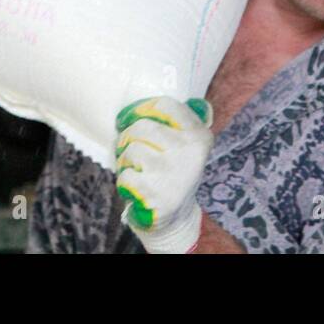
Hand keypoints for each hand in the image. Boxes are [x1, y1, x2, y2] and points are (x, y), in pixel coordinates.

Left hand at [114, 95, 213, 253]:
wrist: (175, 220)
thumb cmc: (172, 173)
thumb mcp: (186, 147)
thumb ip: (179, 122)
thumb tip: (170, 104)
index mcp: (199, 136)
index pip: (165, 106)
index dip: (141, 109)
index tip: (130, 117)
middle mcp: (189, 151)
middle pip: (142, 126)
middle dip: (128, 138)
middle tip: (130, 151)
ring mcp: (172, 172)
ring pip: (131, 149)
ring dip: (125, 161)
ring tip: (136, 171)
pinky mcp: (154, 192)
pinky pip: (125, 174)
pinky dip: (124, 181)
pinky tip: (136, 188)